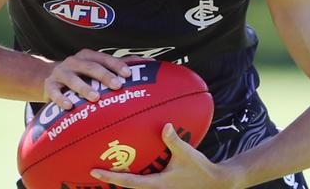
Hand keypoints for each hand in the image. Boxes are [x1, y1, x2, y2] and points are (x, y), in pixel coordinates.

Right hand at [43, 49, 132, 108]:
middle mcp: (74, 61)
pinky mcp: (49, 85)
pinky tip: (69, 106)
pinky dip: (61, 99)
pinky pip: (54, 92)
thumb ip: (119, 66)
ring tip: (96, 98)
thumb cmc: (81, 75)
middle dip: (104, 76)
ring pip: (72, 79)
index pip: (104, 58)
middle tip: (117, 85)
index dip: (116, 65)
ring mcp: (60, 72)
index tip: (128, 74)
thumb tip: (151, 63)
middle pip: (91, 67)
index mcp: (88, 56)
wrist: (47, 78)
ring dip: (84, 88)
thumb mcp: (95, 67)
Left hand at [90, 123, 233, 188]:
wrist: (216, 183)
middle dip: (110, 180)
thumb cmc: (200, 170)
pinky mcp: (164, 184)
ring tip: (107, 164)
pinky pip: (145, 179)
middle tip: (93, 168)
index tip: (93, 172)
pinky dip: (136, 172)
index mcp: (156, 185)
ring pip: (135, 183)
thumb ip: (174, 140)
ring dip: (122, 176)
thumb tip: (165, 125)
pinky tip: (134, 159)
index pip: (128, 182)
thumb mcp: (187, 154)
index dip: (110, 178)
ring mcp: (159, 188)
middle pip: (127, 186)